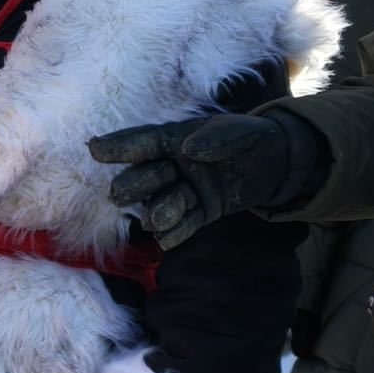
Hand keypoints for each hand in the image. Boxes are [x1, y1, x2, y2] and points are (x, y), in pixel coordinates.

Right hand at [87, 114, 300, 248]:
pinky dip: (177, 232)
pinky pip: (186, 223)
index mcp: (179, 139)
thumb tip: (190, 149)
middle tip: (118, 195)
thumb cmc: (253, 138)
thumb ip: (217, 138)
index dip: (121, 146)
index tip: (94, 149)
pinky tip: (167, 240)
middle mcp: (177, 166)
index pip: (146, 142)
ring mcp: (188, 190)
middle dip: (134, 185)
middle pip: (148, 176)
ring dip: (157, 212)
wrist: (280, 163)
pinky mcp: (203, 211)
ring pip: (164, 202)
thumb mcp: (241, 131)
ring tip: (153, 222)